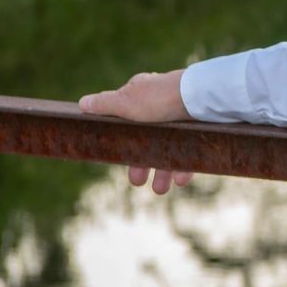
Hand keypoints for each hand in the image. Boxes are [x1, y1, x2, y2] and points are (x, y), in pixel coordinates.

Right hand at [77, 69, 194, 192]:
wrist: (203, 96)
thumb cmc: (160, 97)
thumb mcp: (126, 101)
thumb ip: (105, 105)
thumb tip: (83, 103)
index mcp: (141, 98)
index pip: (128, 123)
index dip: (123, 143)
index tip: (118, 160)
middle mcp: (162, 107)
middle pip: (149, 140)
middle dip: (143, 163)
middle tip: (138, 182)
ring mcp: (184, 117)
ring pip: (171, 148)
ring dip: (164, 170)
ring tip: (161, 190)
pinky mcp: (203, 127)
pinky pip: (192, 150)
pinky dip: (185, 166)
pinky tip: (181, 179)